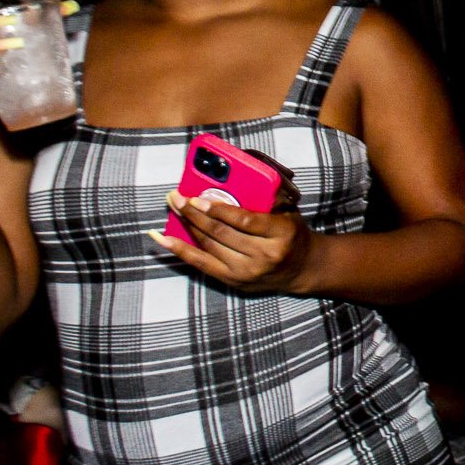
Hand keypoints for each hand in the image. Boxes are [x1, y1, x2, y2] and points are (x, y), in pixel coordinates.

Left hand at [151, 190, 314, 293]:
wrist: (301, 268)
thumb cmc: (290, 234)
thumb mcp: (287, 213)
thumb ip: (266, 199)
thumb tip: (231, 182)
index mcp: (281, 234)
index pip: (244, 221)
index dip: (217, 209)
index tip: (197, 198)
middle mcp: (264, 255)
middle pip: (221, 233)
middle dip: (194, 214)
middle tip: (177, 198)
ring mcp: (247, 272)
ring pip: (208, 246)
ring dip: (187, 226)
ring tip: (175, 209)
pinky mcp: (233, 282)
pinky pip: (200, 264)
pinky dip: (179, 250)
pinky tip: (162, 239)